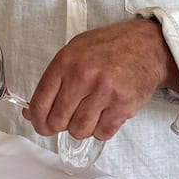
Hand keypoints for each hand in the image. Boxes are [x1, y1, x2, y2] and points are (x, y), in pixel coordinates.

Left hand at [24, 18, 178, 141]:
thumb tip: (31, 111)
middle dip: (62, 124)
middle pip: (58, 121)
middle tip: (71, 117)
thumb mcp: (76, 51)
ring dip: (84, 127)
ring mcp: (104, 92)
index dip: (38, 121)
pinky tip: (107, 112)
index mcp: (66, 61)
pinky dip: (102, 129)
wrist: (146, 45)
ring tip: (92, 111)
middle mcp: (83, 76)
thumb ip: (55, 80)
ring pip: (79, 131)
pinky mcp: (123, 105)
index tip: (42, 125)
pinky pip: (102, 133)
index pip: (40, 103)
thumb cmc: (110, 47)